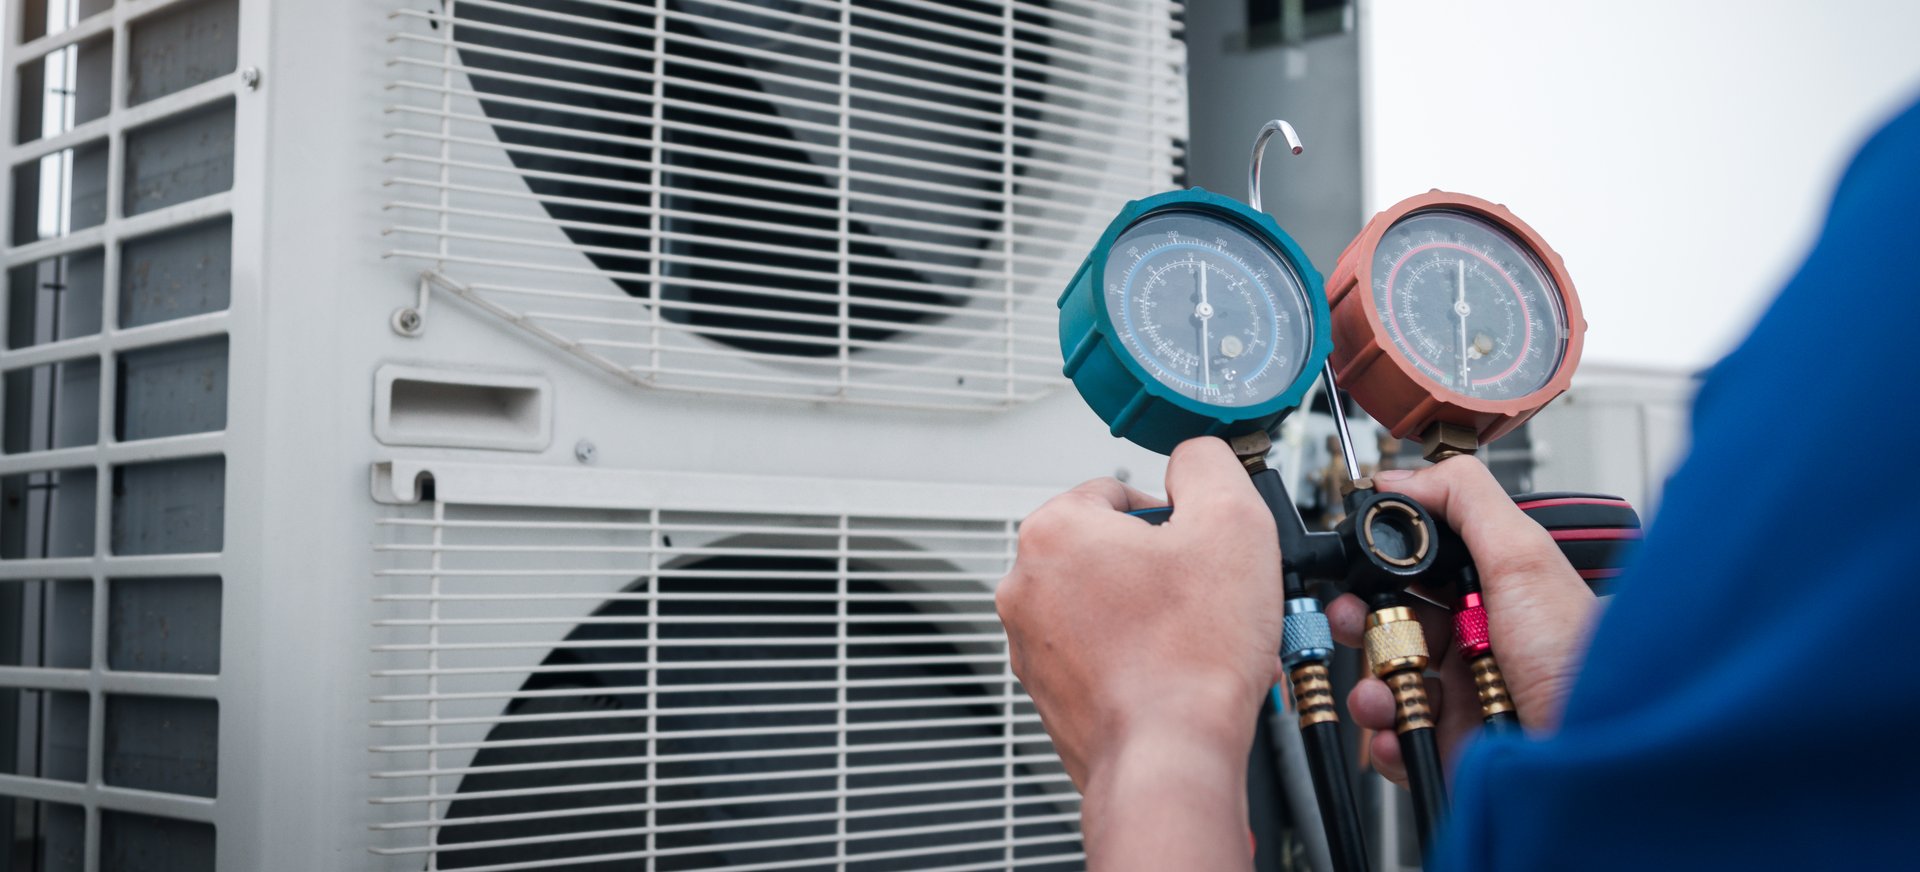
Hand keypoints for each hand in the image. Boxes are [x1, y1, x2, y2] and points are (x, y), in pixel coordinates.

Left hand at [997, 437, 1282, 868]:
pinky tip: (1172, 674)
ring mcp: (1030, 644)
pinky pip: (1097, 655)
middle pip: (1108, 550)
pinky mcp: (1047, 692)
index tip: (1199, 550)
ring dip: (1146, 614)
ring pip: (1104, 605)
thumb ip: (1208, 465)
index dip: (1174, 518)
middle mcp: (1024, 585)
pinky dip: (1133, 659)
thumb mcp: (1232, 522)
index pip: (1118, 493)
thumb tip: (1194, 457)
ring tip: (1189, 640)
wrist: (1170, 758)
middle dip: (1158, 568)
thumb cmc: (1191, 657)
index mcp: (1053, 530)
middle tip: (1202, 598)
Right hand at [1328, 456, 1597, 785]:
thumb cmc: (1578, 664)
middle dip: (1358, 621)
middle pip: (1388, 622)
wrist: (1589, 756)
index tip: (1357, 564)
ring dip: (1370, 686)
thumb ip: (1466, 500)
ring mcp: (1460, 696)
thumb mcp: (1525, 559)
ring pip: (1382, 681)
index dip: (1381, 565)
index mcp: (1491, 593)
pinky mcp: (1447, 746)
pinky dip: (1385, 737)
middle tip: (1355, 621)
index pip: (1418, 567)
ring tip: (1384, 692)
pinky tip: (1400, 730)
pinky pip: (1394, 738)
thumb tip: (1402, 474)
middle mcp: (1473, 642)